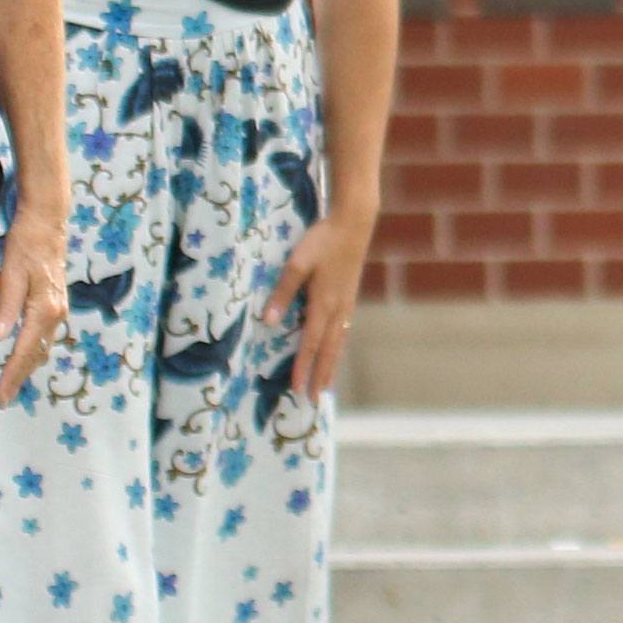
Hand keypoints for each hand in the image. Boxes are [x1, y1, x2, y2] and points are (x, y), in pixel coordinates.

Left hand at [0, 203, 67, 403]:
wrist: (48, 221)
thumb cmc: (26, 244)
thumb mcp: (10, 273)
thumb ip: (5, 306)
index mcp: (45, 308)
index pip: (24, 351)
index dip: (11, 376)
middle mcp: (56, 312)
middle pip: (37, 354)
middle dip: (19, 377)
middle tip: (2, 399)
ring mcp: (59, 308)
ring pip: (42, 347)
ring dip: (27, 366)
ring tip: (10, 383)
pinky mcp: (56, 303)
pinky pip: (44, 336)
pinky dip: (33, 351)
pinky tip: (23, 355)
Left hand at [265, 212, 373, 401]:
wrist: (354, 223)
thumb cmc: (322, 240)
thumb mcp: (297, 263)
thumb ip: (282, 292)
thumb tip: (268, 321)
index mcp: (323, 303)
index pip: (310, 343)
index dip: (302, 367)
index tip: (297, 390)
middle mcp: (338, 308)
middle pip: (328, 349)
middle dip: (321, 375)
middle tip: (315, 400)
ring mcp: (347, 303)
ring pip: (339, 342)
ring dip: (331, 365)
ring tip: (328, 385)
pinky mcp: (350, 296)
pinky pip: (344, 330)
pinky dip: (338, 347)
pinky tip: (336, 349)